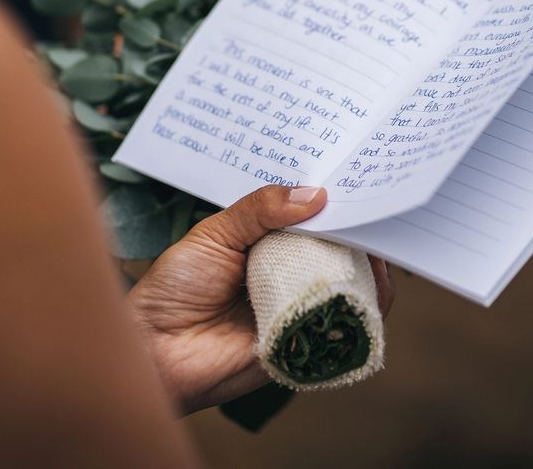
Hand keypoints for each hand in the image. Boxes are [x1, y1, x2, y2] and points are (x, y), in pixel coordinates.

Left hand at [126, 185, 395, 414]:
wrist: (156, 349)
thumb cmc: (176, 288)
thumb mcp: (215, 234)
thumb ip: (261, 210)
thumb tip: (315, 195)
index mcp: (269, 245)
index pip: (314, 221)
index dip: (335, 204)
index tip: (358, 183)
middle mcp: (290, 274)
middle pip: (339, 252)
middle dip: (359, 232)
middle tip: (374, 210)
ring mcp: (301, 308)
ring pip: (352, 286)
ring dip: (368, 267)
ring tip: (376, 244)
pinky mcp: (308, 342)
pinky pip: (347, 325)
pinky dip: (365, 306)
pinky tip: (370, 285)